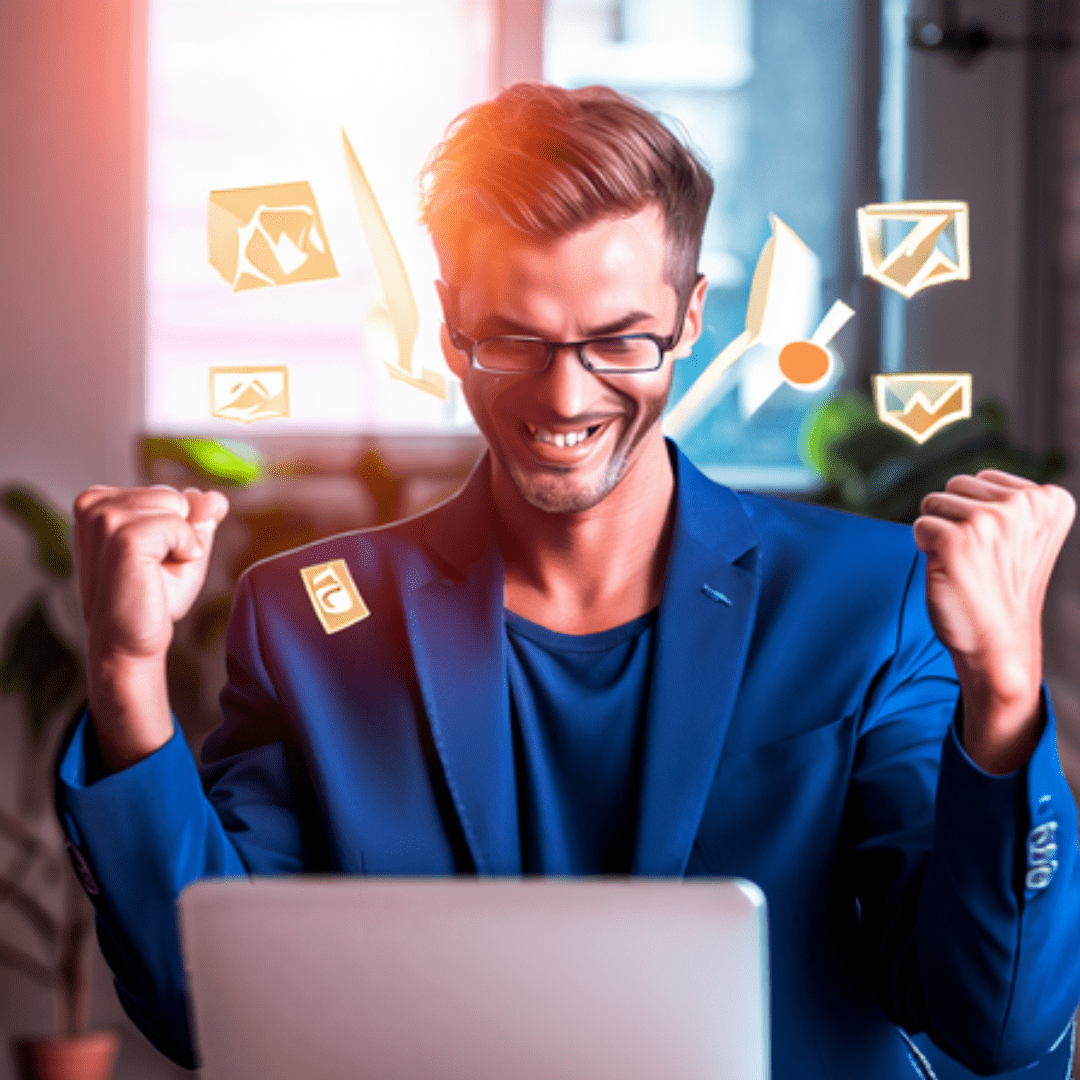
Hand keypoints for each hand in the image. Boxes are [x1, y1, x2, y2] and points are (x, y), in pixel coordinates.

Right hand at [72, 485, 228, 769]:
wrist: (130, 643)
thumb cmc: (153, 598)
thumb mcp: (183, 548)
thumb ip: (199, 518)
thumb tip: (215, 498)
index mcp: (100, 501)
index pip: (169, 495)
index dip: (177, 531)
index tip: (151, 562)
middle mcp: (94, 503)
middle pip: (173, 497)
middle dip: (179, 534)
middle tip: (154, 571)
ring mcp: (104, 517)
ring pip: (177, 506)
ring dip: (180, 543)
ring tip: (153, 573)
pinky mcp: (122, 535)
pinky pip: (179, 525)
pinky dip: (183, 549)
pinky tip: (159, 574)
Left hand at [913, 470, 1074, 773]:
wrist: (999, 647)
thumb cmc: (1002, 589)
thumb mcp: (1022, 535)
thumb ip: (1007, 500)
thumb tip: (963, 471)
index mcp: (1049, 499)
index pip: (982, 479)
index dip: (975, 513)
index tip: (998, 550)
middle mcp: (1024, 505)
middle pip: (955, 483)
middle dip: (954, 517)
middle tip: (977, 559)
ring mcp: (991, 522)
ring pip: (933, 502)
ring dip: (939, 533)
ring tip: (966, 566)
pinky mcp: (957, 541)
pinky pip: (919, 527)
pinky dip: (925, 549)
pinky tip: (950, 573)